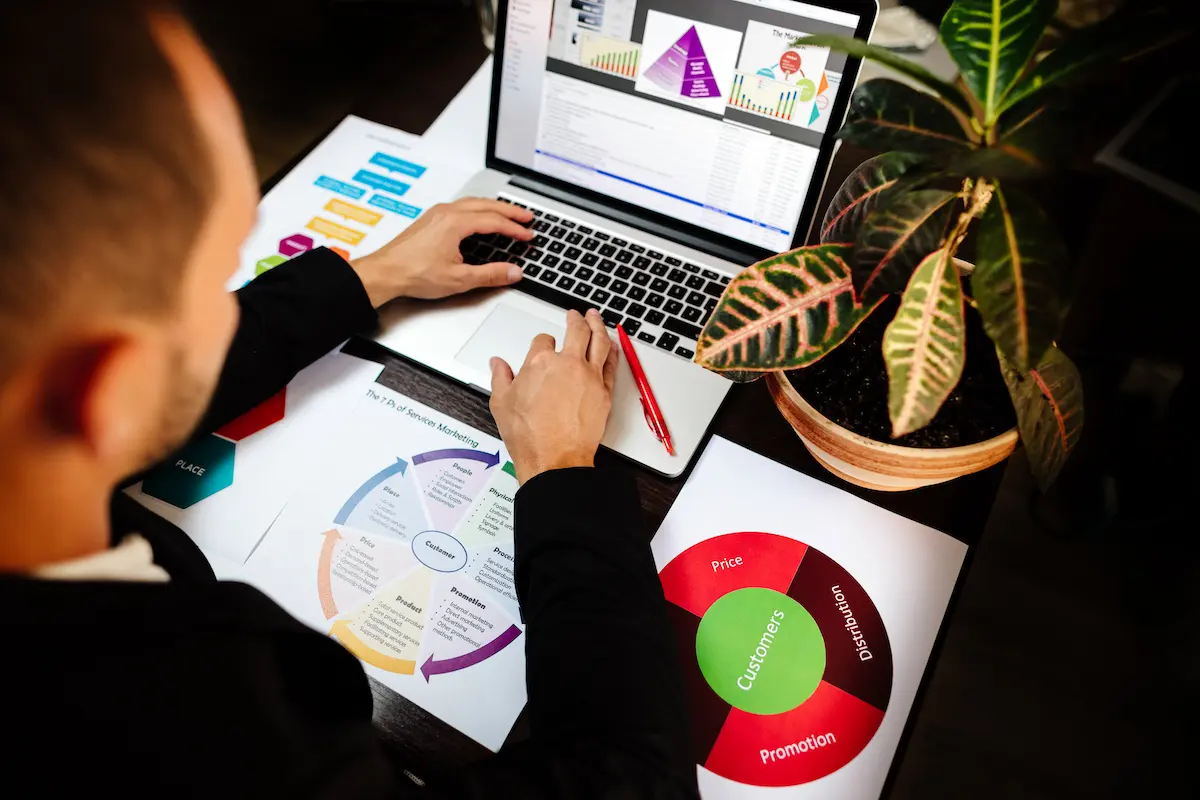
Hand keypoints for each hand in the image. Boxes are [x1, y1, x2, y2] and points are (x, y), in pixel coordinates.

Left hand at [349, 197, 533, 306]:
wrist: (385, 273)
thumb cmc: (413, 273)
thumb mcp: (459, 279)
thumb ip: (490, 275)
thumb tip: (513, 272)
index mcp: (455, 223)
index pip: (494, 221)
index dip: (515, 229)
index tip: (528, 235)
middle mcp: (446, 213)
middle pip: (486, 205)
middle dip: (509, 211)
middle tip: (527, 216)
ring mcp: (437, 214)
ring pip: (473, 203)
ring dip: (494, 207)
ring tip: (509, 214)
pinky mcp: (431, 220)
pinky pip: (461, 207)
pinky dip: (478, 209)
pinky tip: (480, 217)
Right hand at [490, 309, 618, 483]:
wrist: (554, 458)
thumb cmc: (530, 436)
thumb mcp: (501, 403)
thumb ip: (500, 377)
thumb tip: (497, 363)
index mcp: (541, 362)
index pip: (543, 340)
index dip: (543, 342)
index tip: (543, 347)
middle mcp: (568, 364)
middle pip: (576, 330)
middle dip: (576, 319)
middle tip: (576, 314)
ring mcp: (589, 376)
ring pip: (599, 341)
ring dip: (598, 325)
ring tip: (596, 317)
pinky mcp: (604, 391)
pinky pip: (611, 363)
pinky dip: (612, 350)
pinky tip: (612, 345)